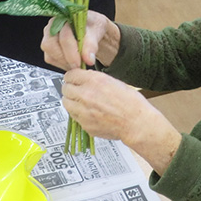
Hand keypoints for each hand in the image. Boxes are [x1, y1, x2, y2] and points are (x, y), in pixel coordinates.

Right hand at [41, 11, 117, 69]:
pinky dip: (63, 64)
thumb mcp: (97, 31)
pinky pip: (51, 60)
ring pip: (49, 55)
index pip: (62, 36)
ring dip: (64, 63)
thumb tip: (88, 59)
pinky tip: (74, 62)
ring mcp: (49, 37)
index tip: (80, 62)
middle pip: (50, 45)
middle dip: (65, 58)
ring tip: (79, 63)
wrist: (93, 30)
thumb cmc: (93, 26)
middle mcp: (52, 26)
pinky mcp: (50, 49)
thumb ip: (91, 44)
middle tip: (79, 65)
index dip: (71, 52)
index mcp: (63, 17)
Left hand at [60, 69, 180, 173]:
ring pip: (66, 103)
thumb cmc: (130, 103)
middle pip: (65, 89)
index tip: (74, 79)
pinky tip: (90, 113)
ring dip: (72, 101)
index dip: (72, 77)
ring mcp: (83, 111)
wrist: (136, 122)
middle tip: (76, 91)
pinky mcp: (84, 124)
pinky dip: (79, 114)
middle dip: (70, 89)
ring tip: (82, 102)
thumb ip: (95, 80)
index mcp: (94, 81)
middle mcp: (85, 95)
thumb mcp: (113, 82)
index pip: (70, 75)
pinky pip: (74, 117)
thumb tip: (84, 79)